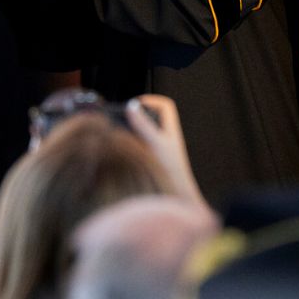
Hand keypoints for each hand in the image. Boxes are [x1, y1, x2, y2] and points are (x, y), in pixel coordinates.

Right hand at [125, 93, 208, 208]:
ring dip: (134, 132)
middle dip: (138, 116)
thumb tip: (132, 106)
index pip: (165, 106)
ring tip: (121, 136)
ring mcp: (161, 151)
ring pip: (146, 133)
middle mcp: (167, 138)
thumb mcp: (154, 143)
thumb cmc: (170, 170)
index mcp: (170, 130)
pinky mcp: (154, 163)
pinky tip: (124, 153)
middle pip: (154, 118)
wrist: (177, 197)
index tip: (135, 105)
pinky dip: (133, 147)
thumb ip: (143, 125)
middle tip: (123, 119)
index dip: (151, 101)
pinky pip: (142, 148)